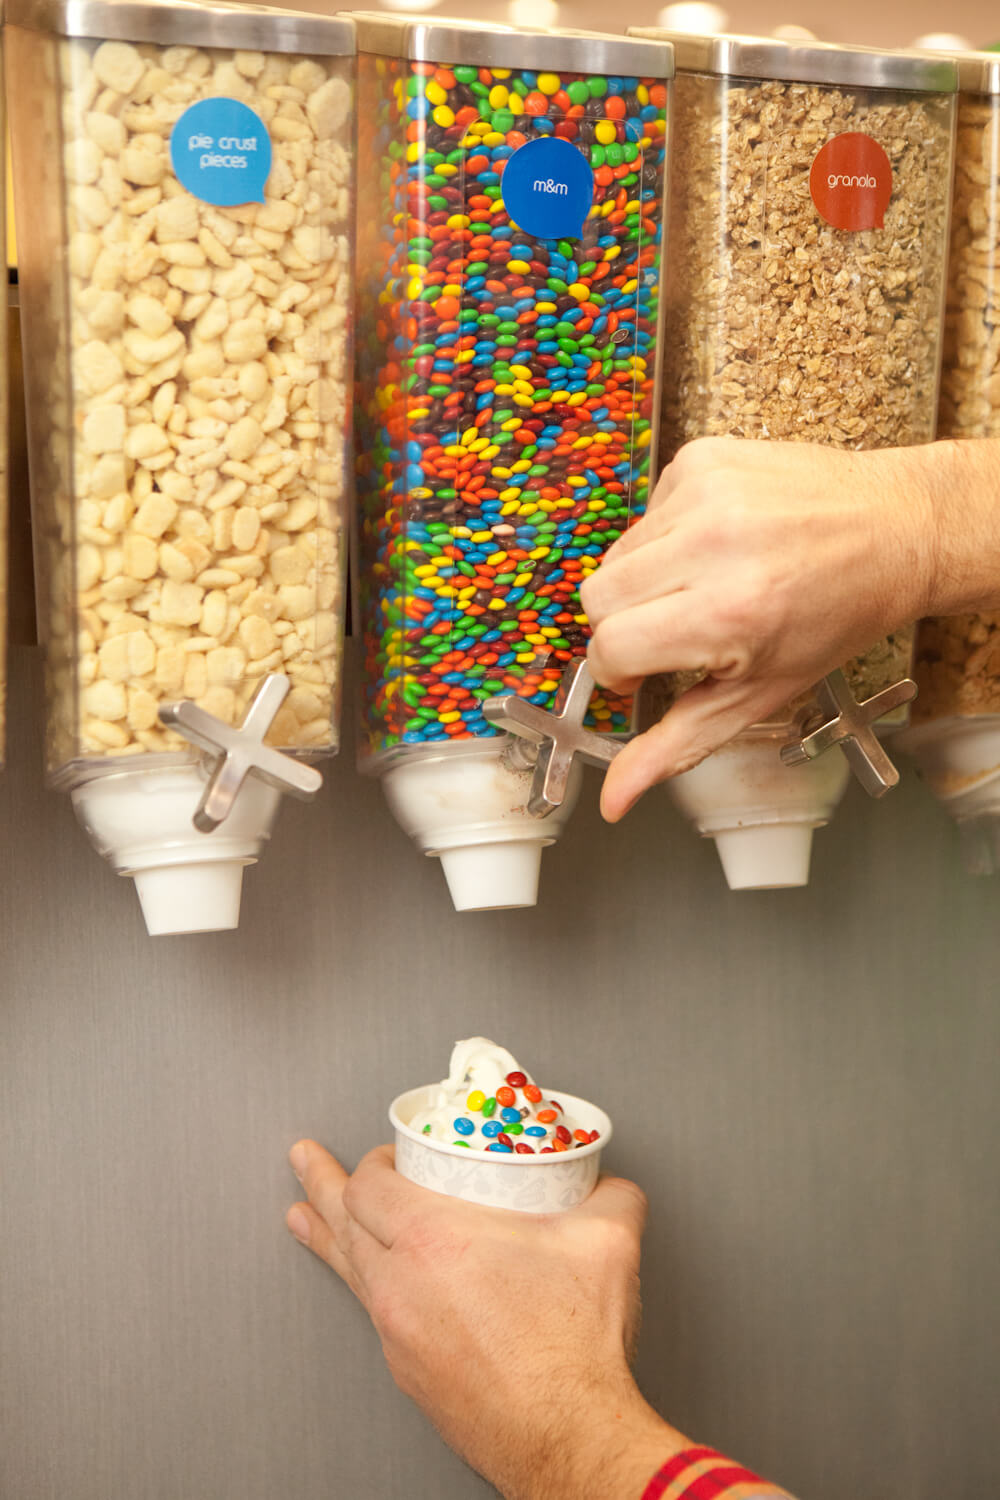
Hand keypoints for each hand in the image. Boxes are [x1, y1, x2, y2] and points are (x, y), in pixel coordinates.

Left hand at [286, 1141, 684, 1499]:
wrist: (569, 1436)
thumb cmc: (573, 1352)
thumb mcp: (607, 1243)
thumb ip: (610, 1197)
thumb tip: (608, 1185)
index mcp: (435, 1243)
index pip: (370, 1187)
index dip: (373, 1161)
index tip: (387, 1153)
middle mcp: (403, 1289)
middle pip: (341, 1223)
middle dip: (320, 1184)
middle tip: (303, 1159)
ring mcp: (398, 1336)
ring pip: (350, 1273)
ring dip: (327, 1237)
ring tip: (303, 1218)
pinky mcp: (410, 1374)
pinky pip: (374, 1315)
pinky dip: (365, 1286)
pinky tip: (372, 1286)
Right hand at [582, 437, 944, 819]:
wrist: (896, 530)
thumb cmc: (836, 618)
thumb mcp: (759, 696)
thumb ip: (678, 745)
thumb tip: (614, 799)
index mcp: (727, 613)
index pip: (610, 648)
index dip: (623, 671)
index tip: (650, 673)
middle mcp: (712, 544)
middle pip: (598, 598)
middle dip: (626, 626)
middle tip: (678, 632)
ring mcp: (705, 491)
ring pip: (616, 554)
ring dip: (647, 579)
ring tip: (704, 584)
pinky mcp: (703, 455)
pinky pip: (645, 510)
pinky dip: (668, 534)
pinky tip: (718, 543)